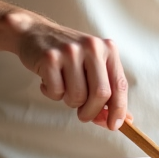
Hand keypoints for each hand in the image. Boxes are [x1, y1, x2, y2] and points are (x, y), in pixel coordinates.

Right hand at [9, 12, 127, 128]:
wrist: (35, 32)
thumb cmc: (67, 55)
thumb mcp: (91, 66)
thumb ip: (107, 90)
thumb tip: (122, 120)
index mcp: (108, 49)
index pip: (119, 85)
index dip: (119, 109)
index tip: (114, 125)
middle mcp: (92, 47)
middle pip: (101, 94)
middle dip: (92, 112)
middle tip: (83, 115)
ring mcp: (71, 51)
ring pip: (77, 96)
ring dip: (69, 101)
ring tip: (63, 87)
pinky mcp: (50, 58)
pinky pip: (56, 92)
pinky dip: (52, 93)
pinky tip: (49, 79)